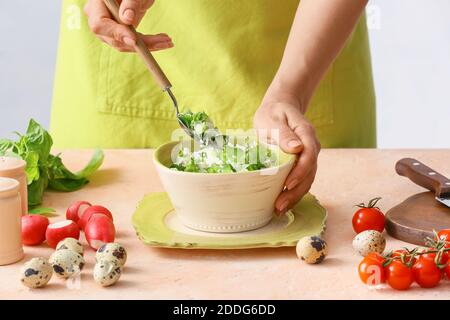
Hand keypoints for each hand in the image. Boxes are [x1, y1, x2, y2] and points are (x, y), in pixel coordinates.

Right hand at [84, 0, 172, 51]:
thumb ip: (130, 3)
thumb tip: (127, 19)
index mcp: (97, 4)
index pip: (100, 24)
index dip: (117, 34)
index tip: (134, 40)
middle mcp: (98, 17)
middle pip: (114, 38)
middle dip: (139, 43)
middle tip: (162, 42)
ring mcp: (109, 27)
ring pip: (125, 44)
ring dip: (148, 45)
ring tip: (167, 42)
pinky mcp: (120, 32)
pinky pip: (132, 42)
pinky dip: (148, 43)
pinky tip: (163, 42)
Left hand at [253, 95, 320, 214]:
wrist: (280, 109)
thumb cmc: (274, 113)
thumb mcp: (274, 119)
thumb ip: (284, 133)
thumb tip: (297, 148)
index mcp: (306, 134)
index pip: (308, 156)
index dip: (300, 172)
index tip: (287, 185)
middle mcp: (312, 148)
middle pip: (309, 173)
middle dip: (296, 192)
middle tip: (280, 206)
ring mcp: (309, 157)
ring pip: (307, 180)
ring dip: (295, 197)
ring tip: (279, 210)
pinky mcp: (302, 164)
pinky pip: (302, 180)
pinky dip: (294, 193)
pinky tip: (283, 204)